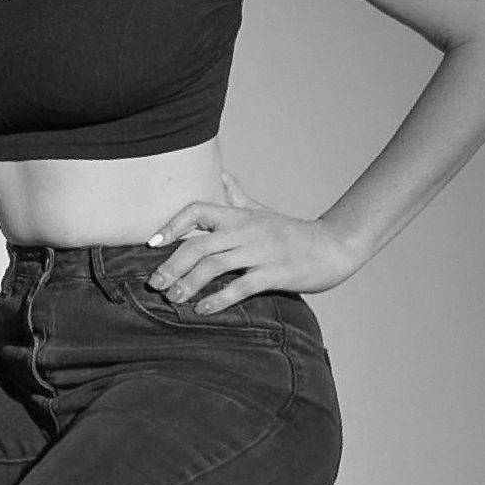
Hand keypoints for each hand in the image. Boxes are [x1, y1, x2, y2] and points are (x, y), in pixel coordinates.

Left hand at [145, 171, 358, 309]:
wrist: (333, 247)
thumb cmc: (291, 232)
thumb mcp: (260, 211)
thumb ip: (235, 197)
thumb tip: (219, 174)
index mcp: (239, 216)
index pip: (197, 210)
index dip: (172, 225)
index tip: (152, 243)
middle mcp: (245, 231)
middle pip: (198, 245)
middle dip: (171, 265)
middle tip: (153, 284)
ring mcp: (259, 253)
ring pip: (214, 266)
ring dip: (188, 284)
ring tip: (173, 298)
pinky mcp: (274, 274)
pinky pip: (240, 288)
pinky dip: (218, 300)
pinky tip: (202, 310)